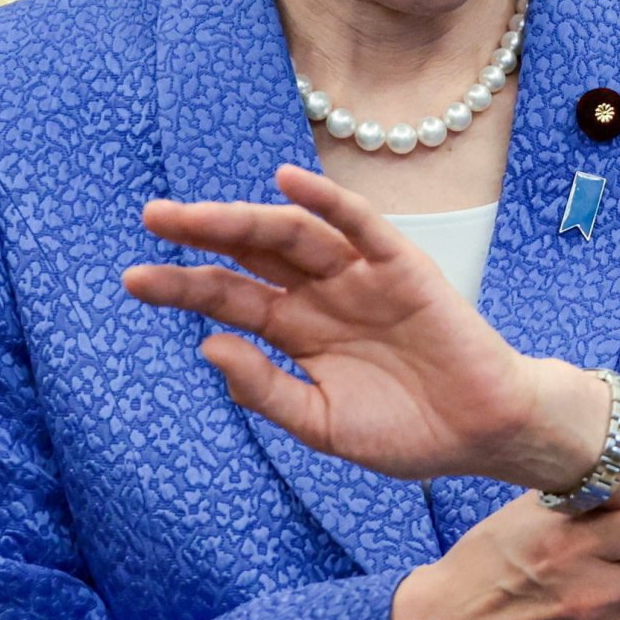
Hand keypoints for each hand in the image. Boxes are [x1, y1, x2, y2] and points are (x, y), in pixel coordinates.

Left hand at [129, 165, 608, 490]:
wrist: (485, 435)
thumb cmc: (410, 433)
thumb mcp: (323, 424)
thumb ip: (267, 390)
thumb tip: (209, 345)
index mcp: (297, 333)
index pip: (230, 297)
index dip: (182, 285)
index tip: (134, 278)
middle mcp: (322, 296)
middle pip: (252, 254)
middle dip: (202, 234)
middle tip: (153, 218)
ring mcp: (362, 279)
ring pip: (296, 235)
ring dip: (246, 217)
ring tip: (199, 212)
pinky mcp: (404, 270)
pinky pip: (362, 227)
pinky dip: (328, 202)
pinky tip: (288, 184)